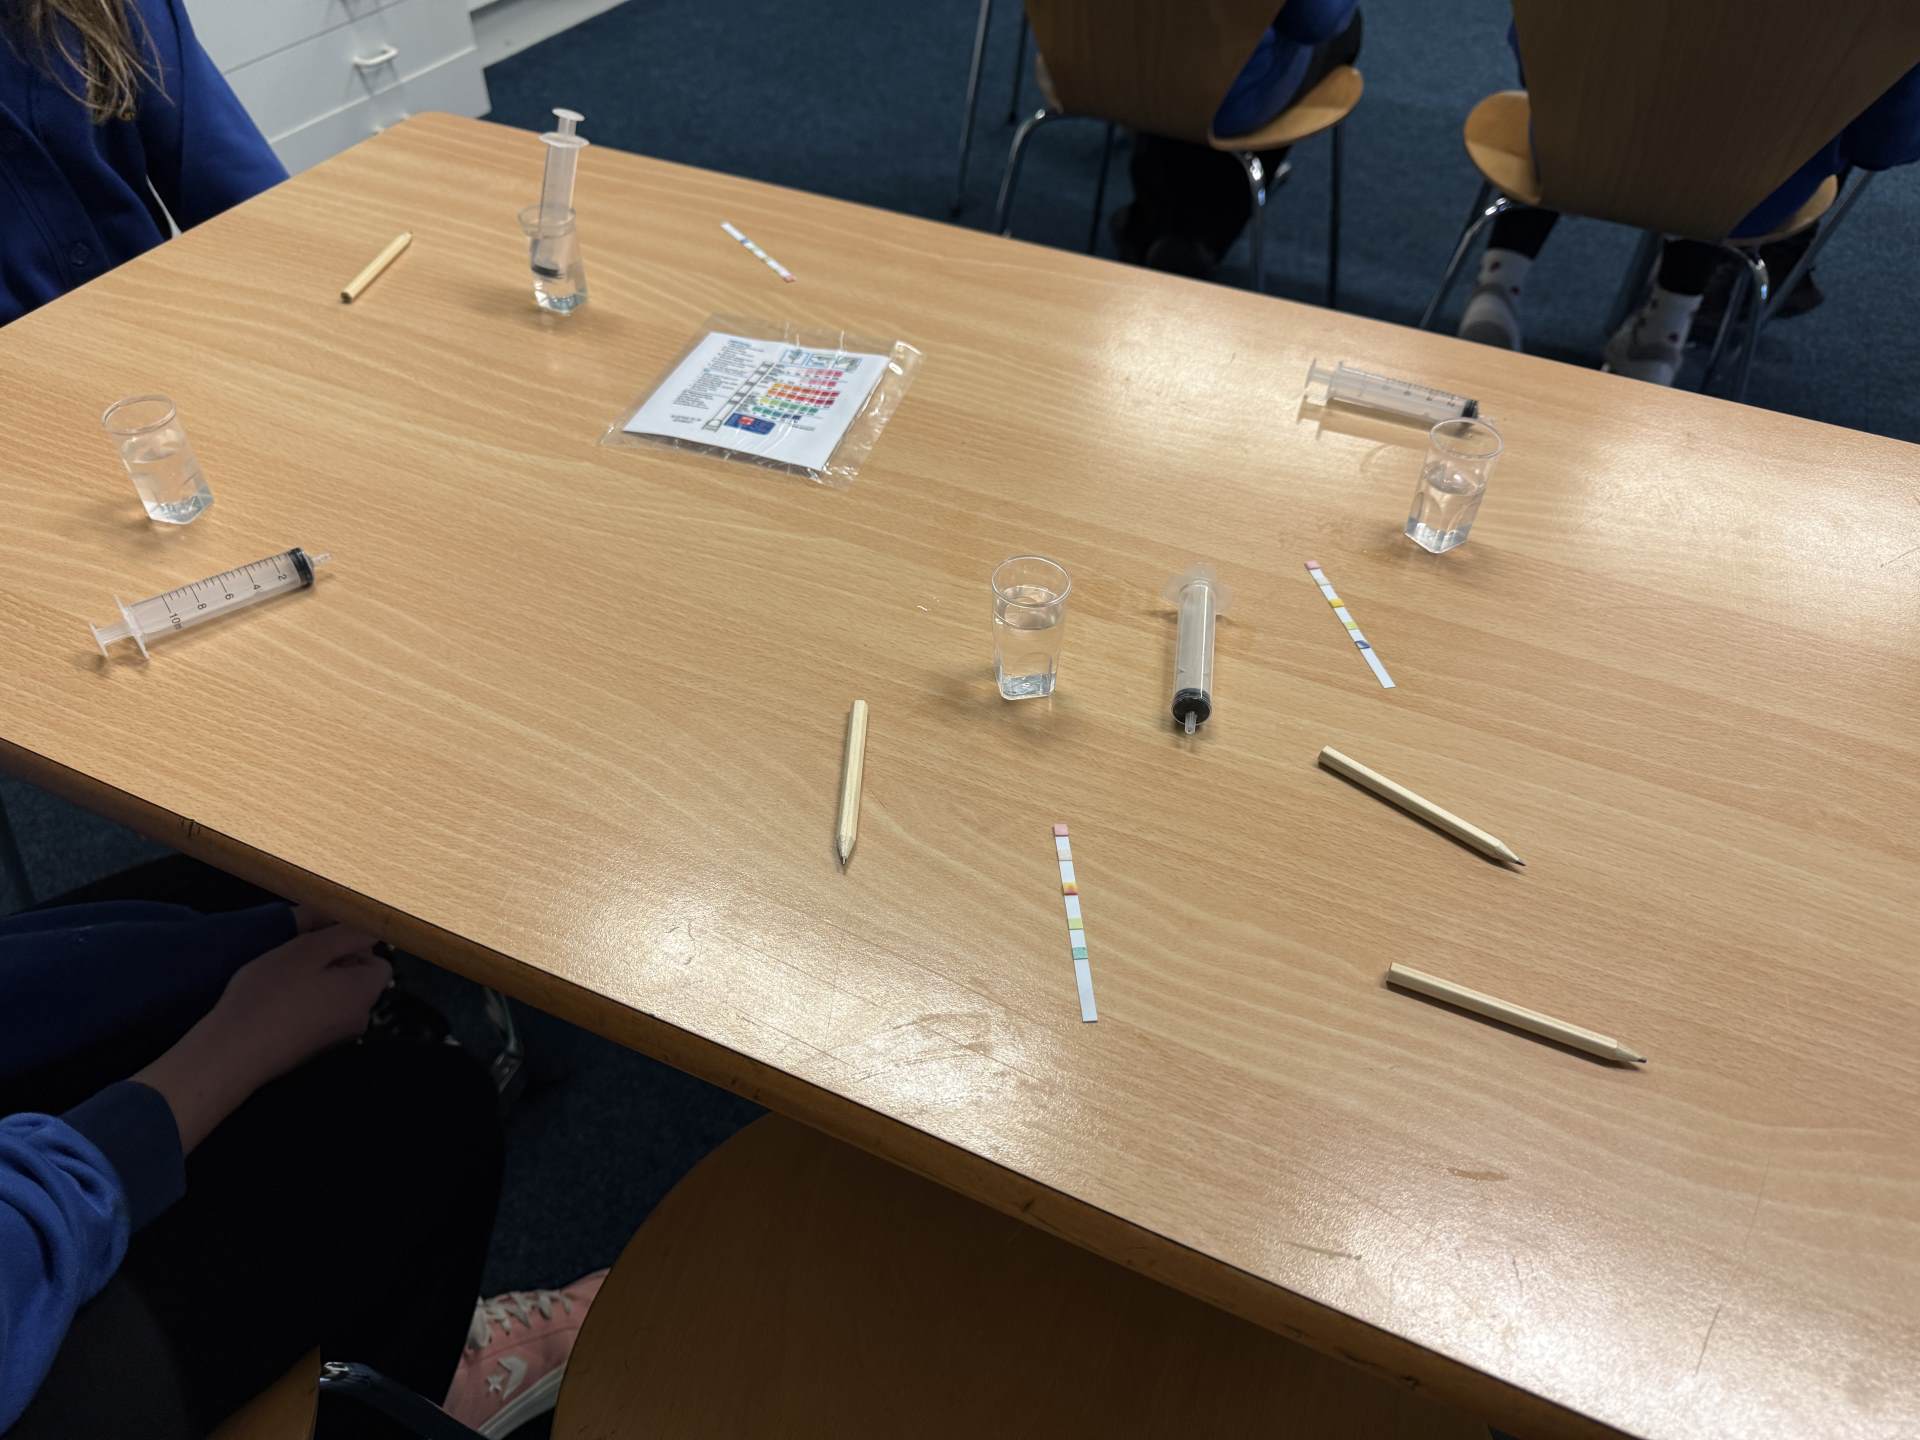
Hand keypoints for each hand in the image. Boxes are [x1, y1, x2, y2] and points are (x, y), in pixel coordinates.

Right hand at [134, 924, 390, 1152]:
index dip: (353, 949)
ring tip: (280, 981)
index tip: (319, 945)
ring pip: (335, 998)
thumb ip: (347, 936)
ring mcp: (336, 1039)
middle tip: (295, 959)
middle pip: (357, 980)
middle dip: (332, 965)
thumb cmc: (270, 995)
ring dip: (313, 984)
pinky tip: (273, 1003)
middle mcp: (358, 1019)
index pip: (379, 962)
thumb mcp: (309, 950)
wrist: (233, 1054)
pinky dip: (301, 1006)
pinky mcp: (312, 1050)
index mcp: (364, 993)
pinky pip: (317, 1017)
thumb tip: (372, 931)